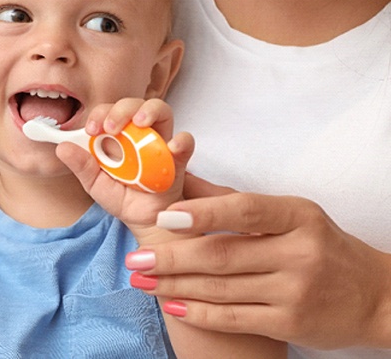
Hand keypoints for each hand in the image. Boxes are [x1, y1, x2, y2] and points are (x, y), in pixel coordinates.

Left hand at [56, 98, 194, 242]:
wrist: (144, 221)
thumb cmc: (122, 197)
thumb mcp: (95, 184)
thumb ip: (81, 166)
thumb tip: (62, 148)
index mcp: (116, 136)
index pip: (108, 111)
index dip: (99, 113)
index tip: (91, 129)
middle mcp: (138, 133)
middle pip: (134, 105)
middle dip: (121, 109)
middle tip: (110, 126)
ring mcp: (159, 142)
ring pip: (160, 111)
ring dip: (149, 111)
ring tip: (140, 122)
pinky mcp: (178, 157)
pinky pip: (185, 141)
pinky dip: (181, 141)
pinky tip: (172, 147)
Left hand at [126, 175, 390, 348]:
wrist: (373, 296)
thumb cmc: (320, 245)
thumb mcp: (290, 213)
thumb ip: (234, 200)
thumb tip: (181, 178)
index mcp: (297, 216)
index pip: (245, 210)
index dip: (202, 214)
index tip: (163, 217)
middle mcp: (298, 252)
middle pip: (223, 255)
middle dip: (172, 257)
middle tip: (135, 258)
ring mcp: (295, 291)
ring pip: (221, 289)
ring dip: (174, 285)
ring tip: (141, 279)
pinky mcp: (290, 323)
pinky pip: (234, 318)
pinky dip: (198, 312)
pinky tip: (172, 305)